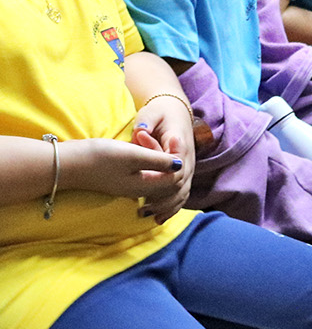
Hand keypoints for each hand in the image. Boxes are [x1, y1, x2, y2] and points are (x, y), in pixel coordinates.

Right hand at [59, 138, 186, 213]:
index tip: (173, 137)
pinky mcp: (119, 179)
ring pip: (156, 175)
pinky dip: (147, 161)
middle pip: (167, 178)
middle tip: (157, 139)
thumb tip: (180, 164)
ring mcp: (128, 186)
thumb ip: (158, 160)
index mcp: (145, 186)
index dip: (178, 157)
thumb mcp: (132, 155)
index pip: (176, 177)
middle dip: (168, 158)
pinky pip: (144, 173)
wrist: (67, 163)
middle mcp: (139, 190)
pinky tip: (139, 148)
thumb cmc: (99, 158)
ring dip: (157, 158)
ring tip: (145, 141)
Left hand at [131, 97, 194, 221]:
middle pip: (180, 183)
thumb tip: (141, 132)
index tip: (147, 192)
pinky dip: (173, 206)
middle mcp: (187, 158)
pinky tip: (160, 218)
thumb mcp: (151, 113)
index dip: (162, 179)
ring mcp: (188, 166)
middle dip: (164, 199)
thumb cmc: (159, 112)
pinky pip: (182, 192)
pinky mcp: (184, 172)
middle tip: (145, 211)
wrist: (175, 110)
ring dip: (169, 206)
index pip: (175, 165)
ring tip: (152, 218)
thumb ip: (146, 123)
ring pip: (183, 191)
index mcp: (180, 144)